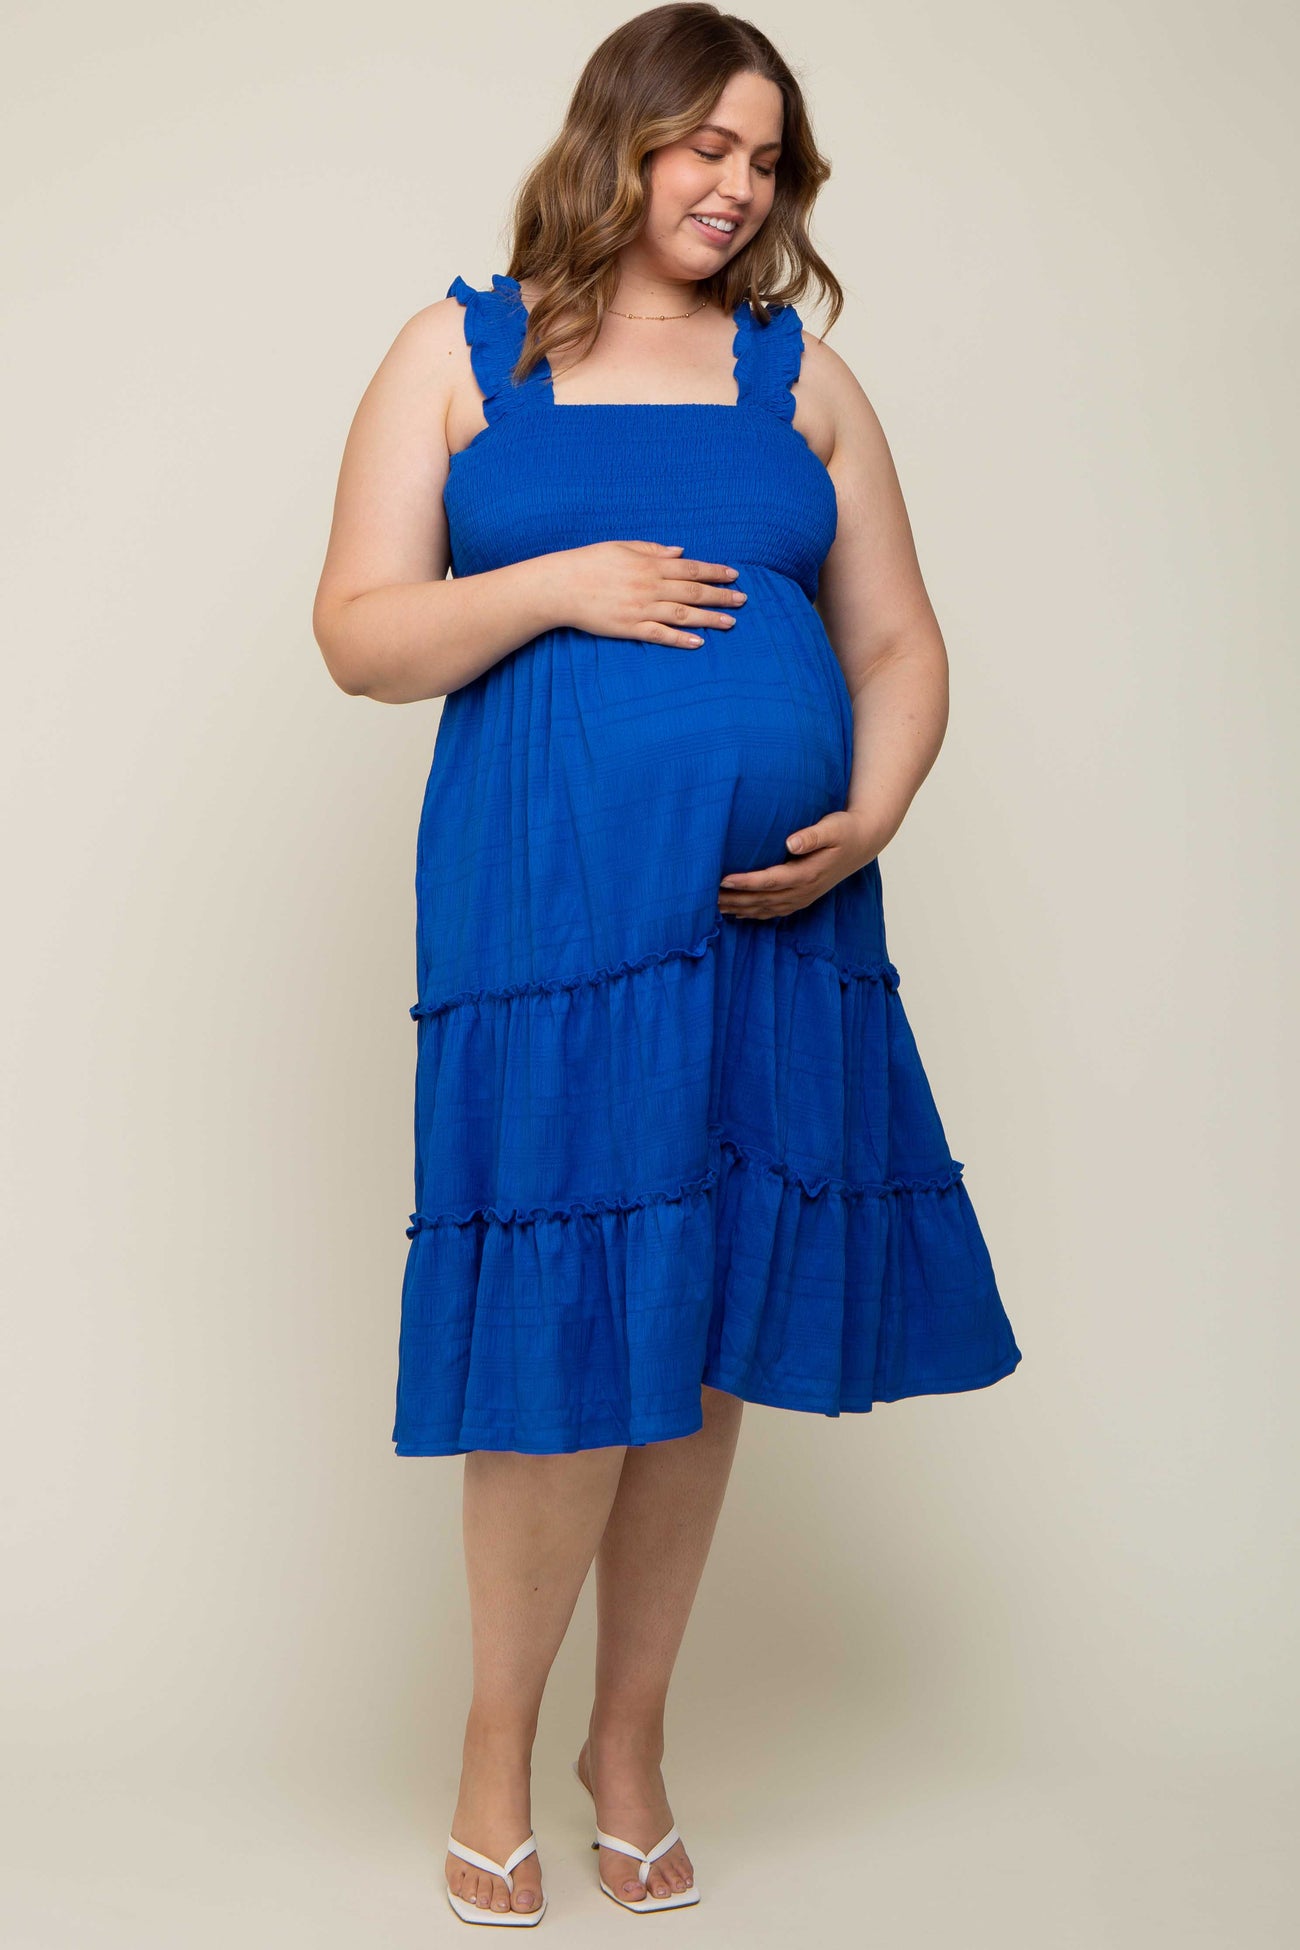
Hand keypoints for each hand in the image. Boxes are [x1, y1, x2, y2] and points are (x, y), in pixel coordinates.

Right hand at [550, 541, 746, 648]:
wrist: (561, 585)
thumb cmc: (589, 562)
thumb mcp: (622, 547)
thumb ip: (653, 550)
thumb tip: (681, 551)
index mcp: (649, 565)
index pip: (691, 567)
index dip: (715, 571)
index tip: (734, 575)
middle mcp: (650, 586)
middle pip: (693, 591)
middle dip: (721, 595)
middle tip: (743, 600)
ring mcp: (641, 608)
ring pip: (683, 614)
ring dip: (709, 619)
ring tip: (731, 623)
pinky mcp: (630, 628)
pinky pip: (660, 634)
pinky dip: (681, 639)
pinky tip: (699, 643)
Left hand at [717, 811, 885, 918]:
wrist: (862, 842)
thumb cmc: (844, 829)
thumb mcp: (833, 827)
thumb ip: (813, 835)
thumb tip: (791, 842)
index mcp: (807, 873)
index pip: (770, 880)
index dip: (746, 882)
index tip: (722, 879)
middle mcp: (803, 890)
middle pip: (762, 899)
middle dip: (733, 899)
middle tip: (704, 896)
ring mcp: (802, 898)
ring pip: (764, 909)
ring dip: (739, 909)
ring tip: (712, 906)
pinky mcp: (801, 898)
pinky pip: (773, 912)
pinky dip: (753, 914)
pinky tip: (735, 913)